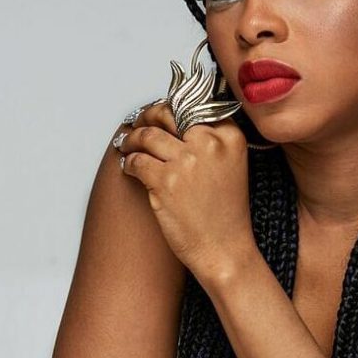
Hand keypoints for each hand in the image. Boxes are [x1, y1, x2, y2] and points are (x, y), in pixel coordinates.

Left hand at [113, 102, 256, 275]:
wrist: (225, 249)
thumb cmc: (226, 214)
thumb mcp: (232, 167)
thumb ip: (211, 143)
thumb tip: (176, 123)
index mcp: (230, 138)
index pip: (194, 107)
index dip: (173, 110)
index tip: (162, 115)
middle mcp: (209, 143)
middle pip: (167, 114)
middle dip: (148, 117)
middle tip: (138, 124)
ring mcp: (186, 161)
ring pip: (146, 136)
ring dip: (131, 140)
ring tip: (126, 145)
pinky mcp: (165, 180)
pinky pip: (136, 160)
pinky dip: (127, 163)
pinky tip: (128, 168)